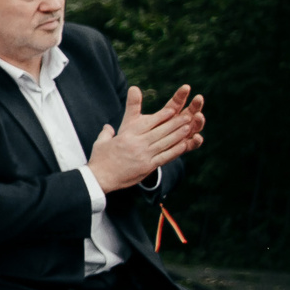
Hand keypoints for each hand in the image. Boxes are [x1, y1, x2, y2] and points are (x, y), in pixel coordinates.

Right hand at [87, 85, 202, 191]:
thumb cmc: (99, 159)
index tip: (172, 110)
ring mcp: (144, 155)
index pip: (148, 122)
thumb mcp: (101, 142)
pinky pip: (165, 156)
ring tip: (189, 127)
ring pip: (166, 142)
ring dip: (179, 134)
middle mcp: (137, 144)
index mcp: (127, 135)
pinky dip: (176, 150)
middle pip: (160, 131)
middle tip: (187, 116)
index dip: (161, 116)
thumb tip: (108, 126)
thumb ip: (107, 132)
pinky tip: (184, 145)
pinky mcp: (148, 166)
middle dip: (175, 123)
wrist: (100, 178)